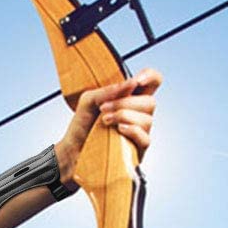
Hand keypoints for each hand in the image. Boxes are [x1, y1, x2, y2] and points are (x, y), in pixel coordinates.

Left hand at [57, 66, 162, 180]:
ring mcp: (140, 133)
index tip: (137, 81)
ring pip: (147, 120)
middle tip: (103, 108)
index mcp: (131, 98)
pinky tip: (118, 130)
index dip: (151, 77)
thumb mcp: (89, 100)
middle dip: (126, 103)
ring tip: (104, 120)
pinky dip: (132, 131)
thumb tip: (132, 83)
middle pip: (150, 101)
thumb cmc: (82, 125)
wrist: (74, 150)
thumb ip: (109, 90)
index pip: (153, 82)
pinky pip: (145, 139)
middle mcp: (139, 114)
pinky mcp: (137, 150)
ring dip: (124, 116)